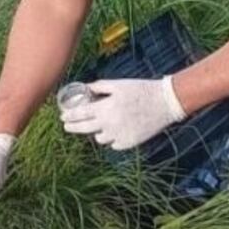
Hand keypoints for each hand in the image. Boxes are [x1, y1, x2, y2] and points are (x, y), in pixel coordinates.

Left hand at [60, 76, 186, 150]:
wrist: (165, 102)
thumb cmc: (141, 90)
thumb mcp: (119, 84)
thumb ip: (100, 87)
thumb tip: (85, 88)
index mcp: (105, 108)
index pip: (80, 114)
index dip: (69, 116)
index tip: (63, 117)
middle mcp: (109, 124)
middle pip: (84, 129)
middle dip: (73, 127)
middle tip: (68, 126)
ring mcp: (119, 135)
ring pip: (99, 138)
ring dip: (97, 132)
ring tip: (100, 125)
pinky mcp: (129, 143)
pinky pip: (114, 144)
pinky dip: (113, 138)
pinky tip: (116, 130)